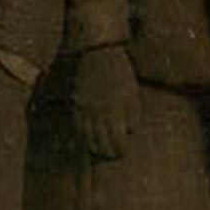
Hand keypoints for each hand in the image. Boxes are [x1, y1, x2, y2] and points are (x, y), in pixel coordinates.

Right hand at [71, 45, 139, 159]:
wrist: (97, 54)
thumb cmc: (120, 74)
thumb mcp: (133, 94)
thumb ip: (133, 116)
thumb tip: (128, 132)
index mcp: (114, 113)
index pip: (116, 142)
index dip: (120, 150)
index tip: (123, 152)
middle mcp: (97, 115)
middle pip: (100, 144)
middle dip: (107, 152)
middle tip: (112, 154)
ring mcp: (84, 110)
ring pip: (86, 138)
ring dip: (94, 147)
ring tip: (100, 150)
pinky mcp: (76, 105)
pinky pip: (77, 126)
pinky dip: (82, 136)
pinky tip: (87, 138)